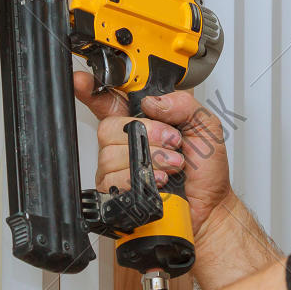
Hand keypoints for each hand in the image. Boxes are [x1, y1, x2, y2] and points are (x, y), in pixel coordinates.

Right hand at [72, 71, 233, 239]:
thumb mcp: (205, 125)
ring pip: (111, 154)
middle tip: (172, 142)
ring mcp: (118, 168)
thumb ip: (183, 104)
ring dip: (149, 159)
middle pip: (108, 127)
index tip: (80, 81)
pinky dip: (138, 178)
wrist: (209, 208)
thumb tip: (152, 102)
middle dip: (146, 133)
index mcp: (144, 120)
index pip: (109, 100)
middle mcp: (126, 142)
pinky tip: (158, 181)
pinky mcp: (116, 191)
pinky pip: (112, 179)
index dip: (90, 89)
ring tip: (172, 166)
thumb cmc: (206, 172)